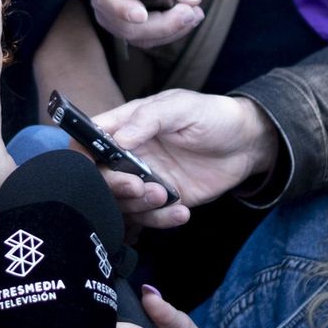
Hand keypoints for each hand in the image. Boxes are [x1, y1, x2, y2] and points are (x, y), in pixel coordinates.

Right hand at [90, 0, 204, 48]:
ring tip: (195, 14)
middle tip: (191, 12)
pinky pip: (149, 39)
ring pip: (140, 37)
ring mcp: (115, 19)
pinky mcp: (129, 28)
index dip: (121, 8)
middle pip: (127, 26)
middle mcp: (104, 3)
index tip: (141, 15)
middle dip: (163, 24)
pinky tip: (188, 17)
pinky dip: (171, 32)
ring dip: (171, 31)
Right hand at [93, 91, 278, 228]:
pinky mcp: (163, 200)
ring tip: (165, 196)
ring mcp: (145, 179)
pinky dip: (161, 219)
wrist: (247, 144)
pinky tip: (182, 212)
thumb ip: (148, 119)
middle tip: (138, 185)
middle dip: (113, 186)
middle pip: (98, 177)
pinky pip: (150, 217)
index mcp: (126, 126)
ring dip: (139, 205)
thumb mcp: (181, 108)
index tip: (86, 167)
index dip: (79, 155)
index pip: (86, 139)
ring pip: (121, 202)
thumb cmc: (212, 115)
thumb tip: (117, 139)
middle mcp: (129, 155)